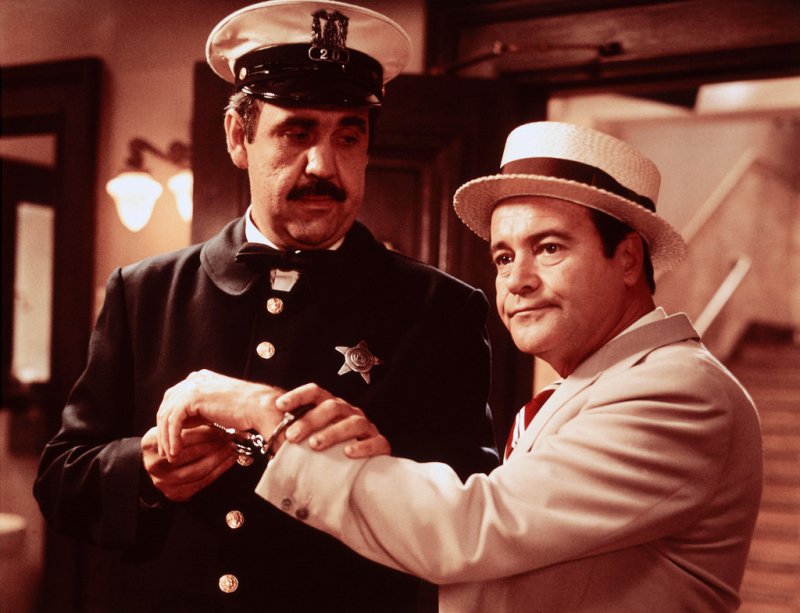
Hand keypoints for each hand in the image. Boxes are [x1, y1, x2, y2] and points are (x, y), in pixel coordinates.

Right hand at [141, 425, 235, 500]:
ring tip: (232, 448)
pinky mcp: (175, 494)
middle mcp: (154, 465)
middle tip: (230, 438)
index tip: (221, 429)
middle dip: (215, 445)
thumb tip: (217, 421)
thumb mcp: (173, 430)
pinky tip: (229, 461)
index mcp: (151, 444)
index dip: (206, 433)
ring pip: (199, 470)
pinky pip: (202, 482)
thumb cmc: (170, 442)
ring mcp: (163, 482)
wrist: (157, 464)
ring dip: (220, 458)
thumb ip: (188, 425)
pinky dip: (219, 470)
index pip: (184, 438)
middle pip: (192, 454)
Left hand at [156, 369, 282, 460]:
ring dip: (166, 437)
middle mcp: (194, 379)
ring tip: (170, 455)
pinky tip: (176, 451)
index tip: (171, 440)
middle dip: (163, 430)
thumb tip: (186, 424)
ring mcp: (192, 387)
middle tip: (166, 450)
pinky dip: (172, 438)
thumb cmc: (247, 411)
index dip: (169, 421)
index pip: (174, 399)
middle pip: (167, 405)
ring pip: (167, 415)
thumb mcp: (218, 408)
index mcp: (200, 379)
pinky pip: (173, 422)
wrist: (259, 407)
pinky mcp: (192, 398)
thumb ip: (201, 410)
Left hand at [277, 383, 390, 457]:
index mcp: (332, 408)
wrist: (364, 474)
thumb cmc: (332, 455)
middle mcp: (350, 413)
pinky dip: (362, 447)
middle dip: (310, 420)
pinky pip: (376, 442)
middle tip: (291, 436)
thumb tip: (271, 443)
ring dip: (333, 432)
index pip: (316, 392)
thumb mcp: (313, 443)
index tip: (279, 405)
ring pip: (353, 422)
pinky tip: (347, 453)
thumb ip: (298, 439)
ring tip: (315, 445)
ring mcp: (367, 428)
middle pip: (332, 407)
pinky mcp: (381, 445)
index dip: (298, 396)